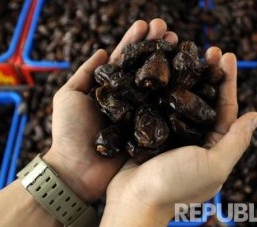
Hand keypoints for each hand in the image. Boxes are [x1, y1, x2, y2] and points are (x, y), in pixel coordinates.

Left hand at [44, 19, 177, 201]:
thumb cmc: (68, 133)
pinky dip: (176, 95)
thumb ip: (86, 74)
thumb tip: (102, 50)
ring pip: (157, 85)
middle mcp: (127, 99)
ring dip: (170, 64)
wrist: (77, 171)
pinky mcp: (149, 131)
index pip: (124, 59)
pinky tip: (188, 78)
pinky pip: (165, 111)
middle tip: (170, 30)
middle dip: (157, 47)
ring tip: (181, 44)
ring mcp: (139, 115)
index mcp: (109, 89)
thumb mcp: (68, 96)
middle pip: (145, 68)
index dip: (136, 41)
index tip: (147, 24)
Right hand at [106, 48, 256, 219]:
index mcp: (215, 148)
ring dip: (186, 76)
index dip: (228, 81)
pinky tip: (161, 69)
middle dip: (209, 73)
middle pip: (205, 100)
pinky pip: (159, 105)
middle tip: (208, 48)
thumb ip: (237, 141)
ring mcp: (172, 136)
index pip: (226, 109)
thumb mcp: (214, 165)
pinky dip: (162, 87)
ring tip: (185, 52)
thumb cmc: (175, 186)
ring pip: (182, 100)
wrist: (133, 201)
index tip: (227, 55)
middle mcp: (195, 140)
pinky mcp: (150, 133)